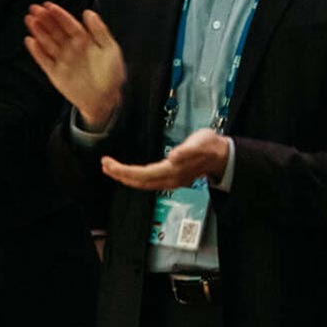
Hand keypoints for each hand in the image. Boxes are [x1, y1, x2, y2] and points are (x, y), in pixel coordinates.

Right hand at [24, 2, 125, 129]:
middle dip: (45, 19)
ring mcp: (63, 60)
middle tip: (34, 9)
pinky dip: (37, 52)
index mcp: (84, 41)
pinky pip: (44, 60)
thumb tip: (89, 13)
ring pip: (47, 43)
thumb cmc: (111, 75)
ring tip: (30, 20)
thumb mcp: (110, 49)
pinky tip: (30, 41)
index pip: (69, 24)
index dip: (59, 14)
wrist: (105, 100)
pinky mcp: (56, 73)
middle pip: (55, 31)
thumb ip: (99, 30)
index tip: (49, 5)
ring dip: (38, 31)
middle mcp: (71, 49)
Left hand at [101, 127, 231, 190]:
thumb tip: (173, 157)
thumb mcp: (201, 143)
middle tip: (104, 164)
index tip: (109, 163)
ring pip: (143, 184)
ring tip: (111, 168)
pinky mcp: (171, 178)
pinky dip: (135, 177)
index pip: (142, 174)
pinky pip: (148, 181)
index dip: (124, 171)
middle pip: (139, 182)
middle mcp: (170, 179)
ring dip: (126, 177)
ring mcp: (171, 181)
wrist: (221, 155)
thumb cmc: (210, 146)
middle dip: (120, 175)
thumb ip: (188, 150)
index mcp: (173, 171)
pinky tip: (129, 173)